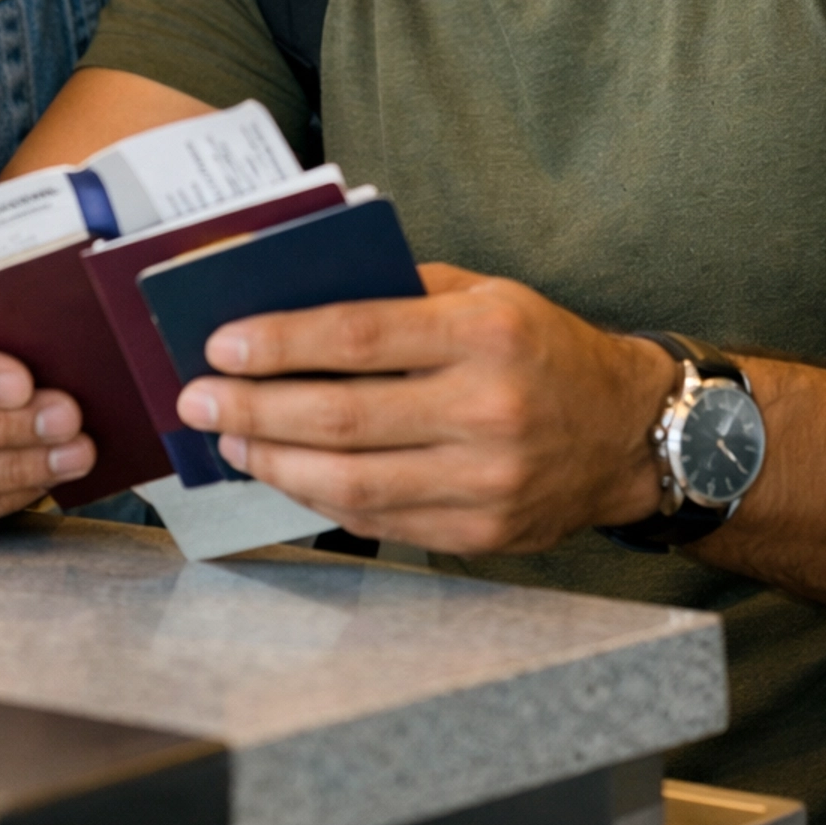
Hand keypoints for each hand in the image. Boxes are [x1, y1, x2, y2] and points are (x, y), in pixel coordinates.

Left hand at [174, 263, 674, 553]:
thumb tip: (290, 296)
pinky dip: (318, 497)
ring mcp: (487, 481)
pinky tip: (283, 473)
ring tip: (227, 441)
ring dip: (273, 462)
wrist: (629, 432)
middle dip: (254, 410)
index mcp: (486, 334)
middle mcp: (488, 409)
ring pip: (351, 482)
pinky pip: (378, 519)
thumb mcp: (484, 294)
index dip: (279, 343)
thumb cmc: (539, 347)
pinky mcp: (482, 531)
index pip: (357, 337)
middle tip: (196, 400)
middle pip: (342, 418)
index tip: (220, 344)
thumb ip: (398, 293)